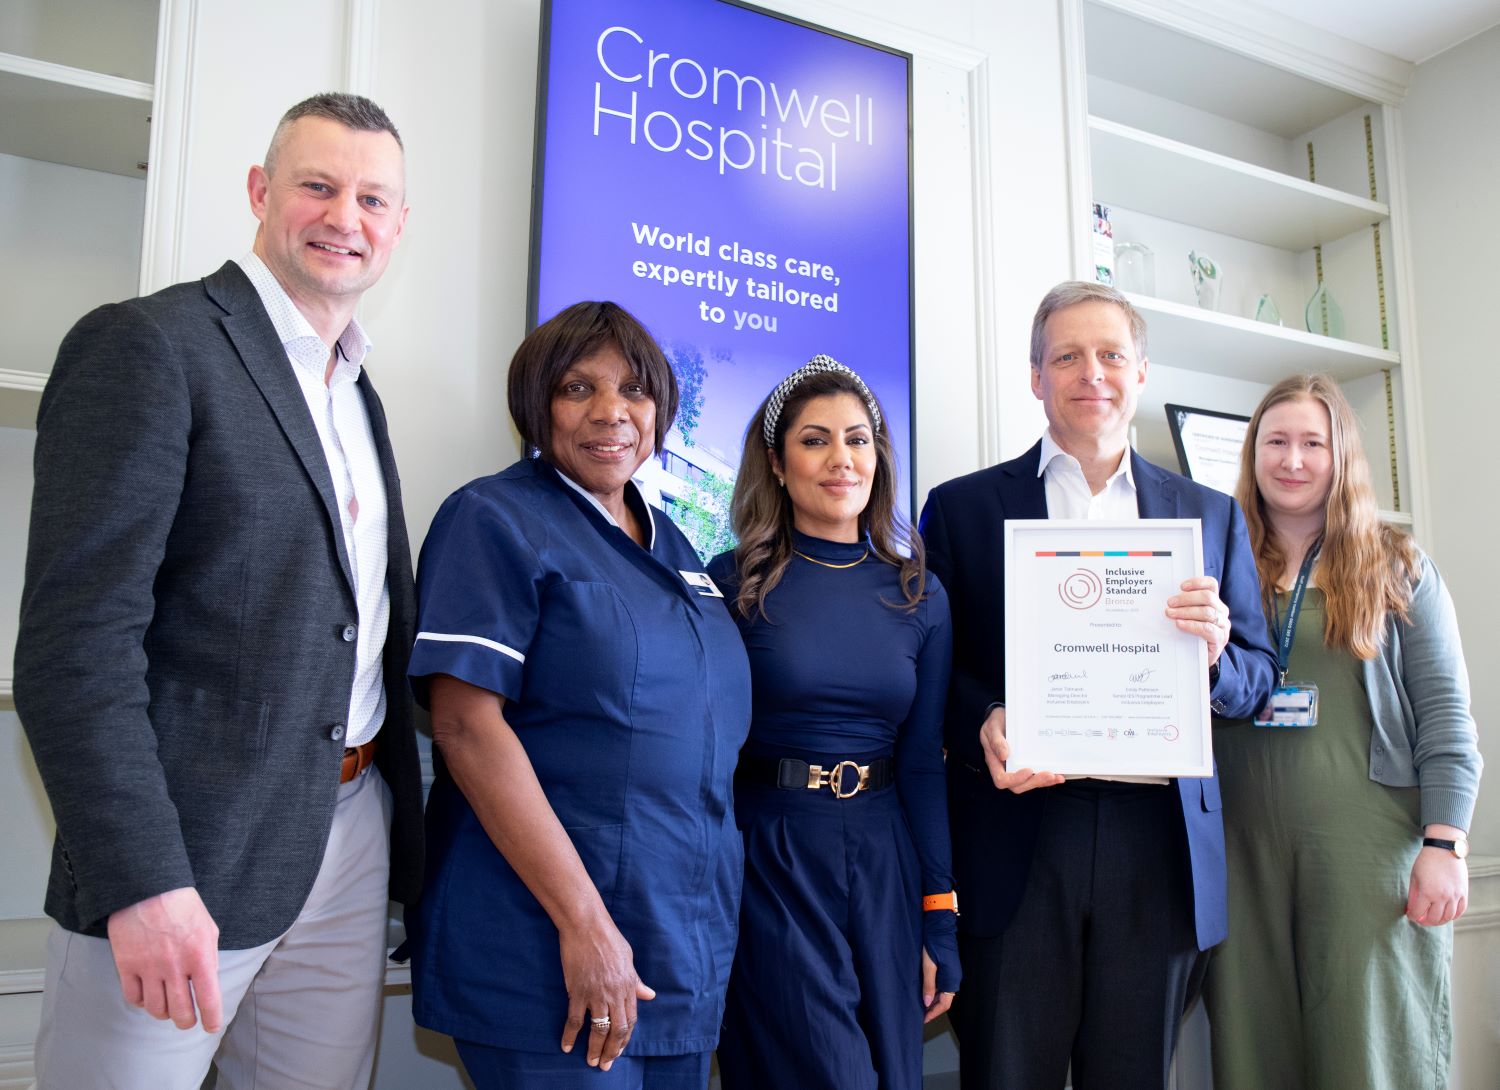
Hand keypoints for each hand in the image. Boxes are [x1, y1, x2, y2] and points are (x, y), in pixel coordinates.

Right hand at [107, 886, 222, 1031]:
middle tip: (188, 1020)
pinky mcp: (126, 965)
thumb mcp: (208, 928)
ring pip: (156, 1009)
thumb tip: (208, 981)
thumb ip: (209, 956)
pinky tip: (148, 995)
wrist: (147, 888)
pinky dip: (142, 1003)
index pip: (208, 999)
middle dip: (186, 1021)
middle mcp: (175, 966)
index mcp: (200, 955)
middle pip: (180, 1012)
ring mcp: (149, 968)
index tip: (211, 1026)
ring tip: (168, 1007)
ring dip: (164, 1013)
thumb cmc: (182, 905)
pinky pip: (133, 998)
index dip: (211, 1019)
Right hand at [559, 914, 655, 1069]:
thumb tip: (649, 995)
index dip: (625, 1038)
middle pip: (617, 1030)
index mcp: (629, 985)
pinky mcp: (578, 991)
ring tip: (592, 1062)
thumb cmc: (608, 937)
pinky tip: (567, 1047)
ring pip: (598, 1029)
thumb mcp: (628, 958)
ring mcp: (596, 993)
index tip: (619, 1050)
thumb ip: (636, 980)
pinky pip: (575, 1020)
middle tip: (605, 1065)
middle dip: (612, 1051)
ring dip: (595, 1049)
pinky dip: (570, 1036)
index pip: (631, 1020)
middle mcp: (615, 993)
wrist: (586, 925)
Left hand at [921, 948, 954, 1023]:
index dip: (933, 1013)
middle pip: (944, 1000)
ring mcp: (952, 972)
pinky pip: (942, 984)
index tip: (923, 1019)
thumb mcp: (928, 965)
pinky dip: (933, 990)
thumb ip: (929, 985)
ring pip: (942, 992)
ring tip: (919, 1004)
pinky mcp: (947, 967)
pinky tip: (923, 990)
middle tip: (919, 1014)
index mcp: (952, 979)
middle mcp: (954, 978)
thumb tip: (926, 1003)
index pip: (944, 1004)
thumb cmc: (934, 943)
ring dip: (932, 999)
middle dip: (932, 1008)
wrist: (939, 925)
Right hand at [979, 706, 1063, 793]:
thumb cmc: (995, 722)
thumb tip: (1004, 755)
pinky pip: (1037, 776)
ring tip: (1056, 776)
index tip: (1028, 770)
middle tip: (1049, 774)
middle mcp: (1006, 768)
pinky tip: (1059, 775)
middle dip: (1034, 782)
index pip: (1002, 779)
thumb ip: (996, 741)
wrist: (1003, 716)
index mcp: (995, 762)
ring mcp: (1017, 768)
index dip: (1015, 779)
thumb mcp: (992, 727)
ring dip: (1044, 782)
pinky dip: (1048, 778)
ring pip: (1029, 783)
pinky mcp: (1028, 764)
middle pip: (1018, 786)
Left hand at [1167, 576, 1229, 667]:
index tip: (1181, 586)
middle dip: (1186, 598)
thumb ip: (1183, 606)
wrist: (1199, 659)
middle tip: (1169, 603)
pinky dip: (1192, 625)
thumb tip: (1166, 599)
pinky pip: (1207, 629)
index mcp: (1214, 602)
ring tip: (1170, 614)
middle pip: (1208, 597)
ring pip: (1207, 612)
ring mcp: (1223, 625)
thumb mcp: (1189, 617)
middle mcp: (1221, 611)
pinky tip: (1179, 624)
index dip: (1197, 582)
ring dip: (1186, 612)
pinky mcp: (1220, 639)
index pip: (1211, 585)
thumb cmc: (1192, 634)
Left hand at [1406, 847, 1468, 925]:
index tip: (1410, 916)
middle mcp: (1443, 897)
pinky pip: (1460, 910)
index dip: (1413, 916)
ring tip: (1432, 919)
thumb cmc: (1426, 862)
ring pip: (1448, 917)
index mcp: (1428, 893)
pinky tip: (1446, 915)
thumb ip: (1413, 895)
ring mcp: (1455, 896)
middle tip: (1421, 919)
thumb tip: (1410, 908)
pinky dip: (1453, 916)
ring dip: (1439, 921)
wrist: (1444, 849)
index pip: (1419, 913)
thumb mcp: (1414, 877)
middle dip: (1425, 921)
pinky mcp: (1463, 893)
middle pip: (1434, 918)